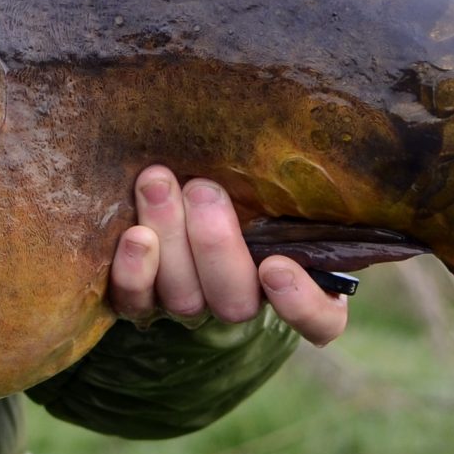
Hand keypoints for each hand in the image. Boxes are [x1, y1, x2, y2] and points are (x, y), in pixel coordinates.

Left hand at [110, 166, 349, 345]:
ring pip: (183, 298)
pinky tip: (134, 235)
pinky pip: (135, 303)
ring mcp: (191, 305)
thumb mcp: (272, 180)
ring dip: (170, 239)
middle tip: (203, 188)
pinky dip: (134, 271)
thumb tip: (302, 133)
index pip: (319, 320)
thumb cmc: (240, 179)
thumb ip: (285, 178)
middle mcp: (242, 300)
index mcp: (296, 281)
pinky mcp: (142, 303)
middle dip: (215, 245)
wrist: (175, 189)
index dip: (301, 303)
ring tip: (157, 183)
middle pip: (235, 301)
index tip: (275, 267)